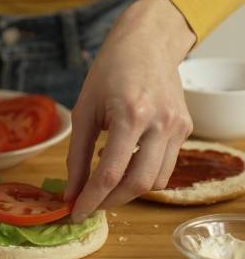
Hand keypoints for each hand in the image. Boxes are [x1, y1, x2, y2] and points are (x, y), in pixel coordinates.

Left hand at [65, 0, 195, 221]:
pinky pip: (166, 166)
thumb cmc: (109, 72)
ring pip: (156, 181)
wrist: (146, 45)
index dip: (90, 199)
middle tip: (89, 204)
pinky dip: (144, 174)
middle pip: (138, 185)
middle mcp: (161, 124)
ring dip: (128, 191)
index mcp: (131, 115)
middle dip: (110, 202)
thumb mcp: (85, 110)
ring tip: (106, 183)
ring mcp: (178, 127)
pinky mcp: (186, 129)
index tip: (75, 213)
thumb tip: (72, 191)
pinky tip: (126, 164)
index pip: (110, 174)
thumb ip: (78, 154)